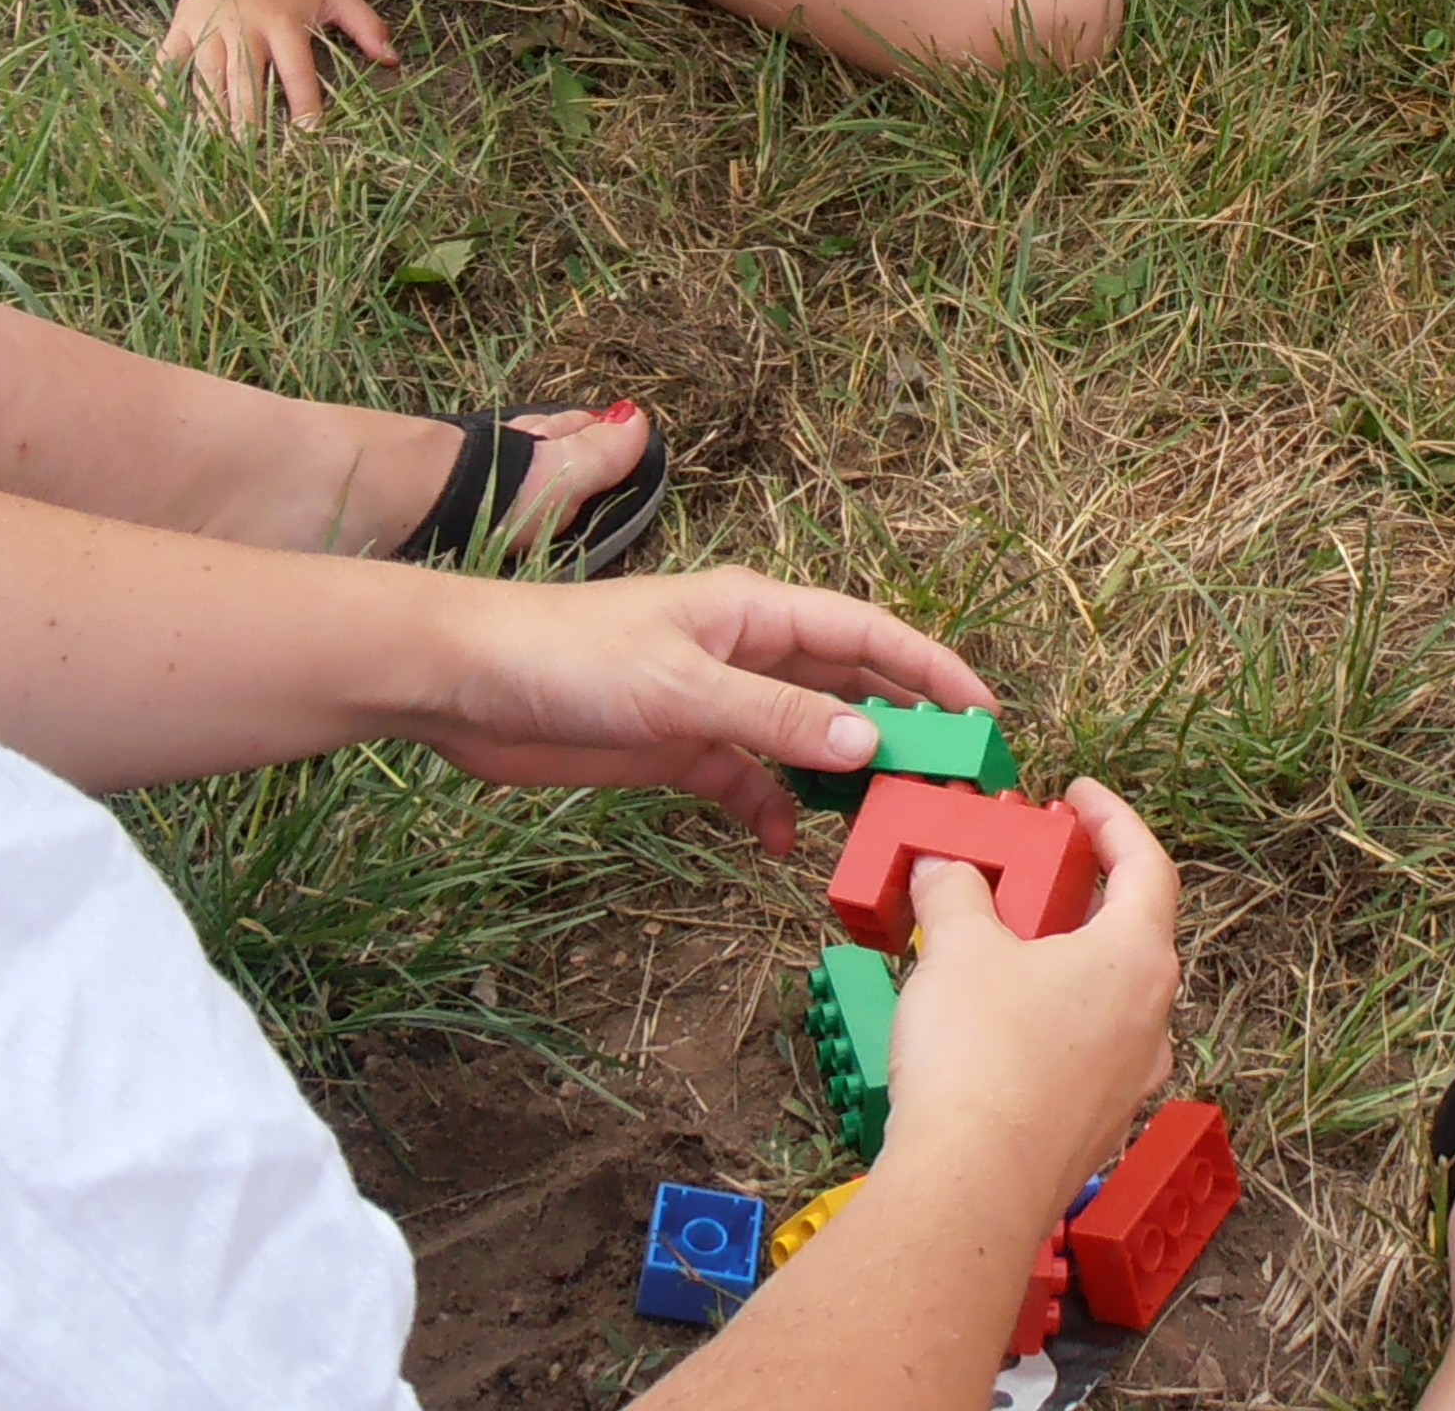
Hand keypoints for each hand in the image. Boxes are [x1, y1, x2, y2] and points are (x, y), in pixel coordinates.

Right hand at [158, 0, 399, 135]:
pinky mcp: (183, 28)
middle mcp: (246, 32)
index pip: (297, 73)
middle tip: (251, 154)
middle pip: (247, 83)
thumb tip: (393, 60)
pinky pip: (169, 62)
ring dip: (211, 114)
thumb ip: (365, 24)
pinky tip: (164, 116)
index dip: (306, 106)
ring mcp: (210, 31)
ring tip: (215, 147)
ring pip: (207, 79)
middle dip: (249, 121)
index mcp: (285, 26)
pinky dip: (163, 88)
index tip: (310, 137)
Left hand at [403, 566, 1000, 849]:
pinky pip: (748, 779)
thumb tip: (871, 745)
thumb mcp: (684, 688)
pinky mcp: (678, 746)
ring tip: (891, 821)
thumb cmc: (571, 657)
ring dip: (843, 774)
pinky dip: (773, 809)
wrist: (468, 684)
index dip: (930, 669)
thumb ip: (778, 718)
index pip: (867, 634)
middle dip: (901, 728)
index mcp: (757, 611)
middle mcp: (746, 650)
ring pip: (803, 737)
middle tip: (954, 781)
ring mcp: (715, 700)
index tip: (985, 712)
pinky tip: (789, 844)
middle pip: (846, 687)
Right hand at [882, 783, 1181, 1219]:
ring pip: (1105, 998)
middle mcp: (1151, 1021)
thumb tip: (944, 868)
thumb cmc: (979, 1059)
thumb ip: (955, 891)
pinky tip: (990, 1023)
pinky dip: (1047, 1020)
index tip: (1079, 796)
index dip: (1113, 819)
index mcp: (1137, 960)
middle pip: (1129, 933)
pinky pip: (1081, 1052)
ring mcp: (1130, 1082)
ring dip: (1059, 962)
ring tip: (997, 947)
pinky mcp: (1095, 1127)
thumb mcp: (957, 946)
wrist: (971, 1188)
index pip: (1147, 865)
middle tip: (1033, 869)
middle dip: (1078, 894)